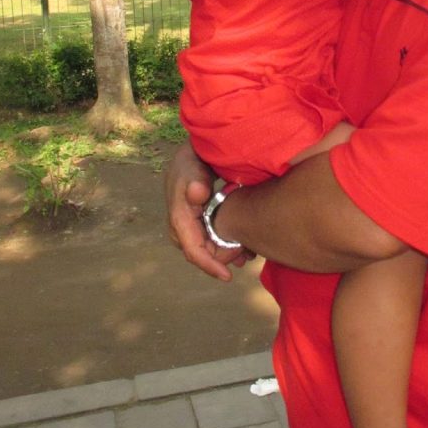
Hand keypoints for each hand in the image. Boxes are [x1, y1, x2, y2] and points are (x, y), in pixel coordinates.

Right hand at [164, 142, 250, 280]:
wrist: (194, 151)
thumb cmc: (193, 158)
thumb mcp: (193, 166)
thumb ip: (196, 180)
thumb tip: (196, 194)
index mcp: (179, 217)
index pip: (193, 249)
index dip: (209, 264)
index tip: (227, 276)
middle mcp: (181, 225)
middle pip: (201, 253)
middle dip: (221, 260)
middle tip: (246, 258)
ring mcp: (188, 223)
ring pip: (205, 247)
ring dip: (224, 252)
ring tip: (248, 254)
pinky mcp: (197, 220)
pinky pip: (208, 238)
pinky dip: (225, 242)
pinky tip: (243, 243)